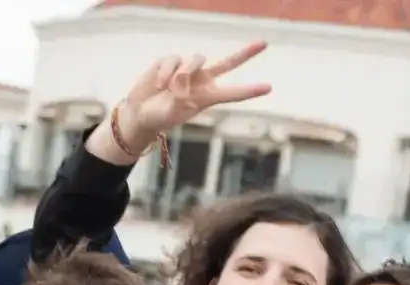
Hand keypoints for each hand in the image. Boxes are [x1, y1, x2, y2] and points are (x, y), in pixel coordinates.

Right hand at [122, 42, 271, 140]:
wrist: (140, 112)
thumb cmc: (160, 116)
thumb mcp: (174, 112)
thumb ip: (181, 95)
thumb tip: (182, 76)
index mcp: (207, 97)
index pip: (232, 93)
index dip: (249, 91)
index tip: (268, 88)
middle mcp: (201, 80)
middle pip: (227, 63)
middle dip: (245, 54)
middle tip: (264, 44)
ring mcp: (187, 69)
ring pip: (196, 59)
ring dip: (183, 73)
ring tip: (170, 88)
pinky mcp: (171, 61)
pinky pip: (173, 60)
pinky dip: (165, 73)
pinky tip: (158, 84)